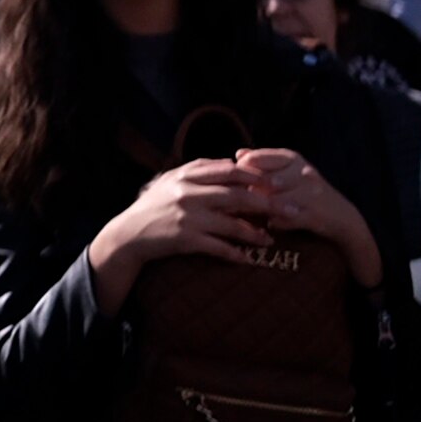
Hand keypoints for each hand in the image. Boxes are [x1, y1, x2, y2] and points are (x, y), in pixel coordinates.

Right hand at [86, 159, 274, 310]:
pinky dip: (235, 253)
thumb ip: (199, 170)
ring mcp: (188, 217)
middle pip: (237, 196)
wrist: (130, 233)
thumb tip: (231, 163)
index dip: (256, 177)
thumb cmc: (154, 205)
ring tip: (270, 239)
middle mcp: (188, 193)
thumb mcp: (171, 180)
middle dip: (268, 204)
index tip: (277, 184)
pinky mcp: (186, 239)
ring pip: (232, 224)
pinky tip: (248, 258)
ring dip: (255, 233)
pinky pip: (219, 248)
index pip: (229, 171)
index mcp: (186, 175)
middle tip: (290, 211)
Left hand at [238, 148, 382, 288]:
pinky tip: (272, 224)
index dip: (239, 173)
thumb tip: (238, 153)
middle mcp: (302, 171)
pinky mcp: (314, 214)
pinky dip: (276, 223)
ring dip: (260, 209)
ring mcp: (310, 193)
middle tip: (235, 202)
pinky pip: (285, 219)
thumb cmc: (306, 192)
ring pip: (272, 201)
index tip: (232, 183)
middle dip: (247, 193)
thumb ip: (263, 161)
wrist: (341, 217)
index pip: (254, 159)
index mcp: (291, 158)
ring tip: (252, 214)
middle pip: (261, 181)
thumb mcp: (287, 171)